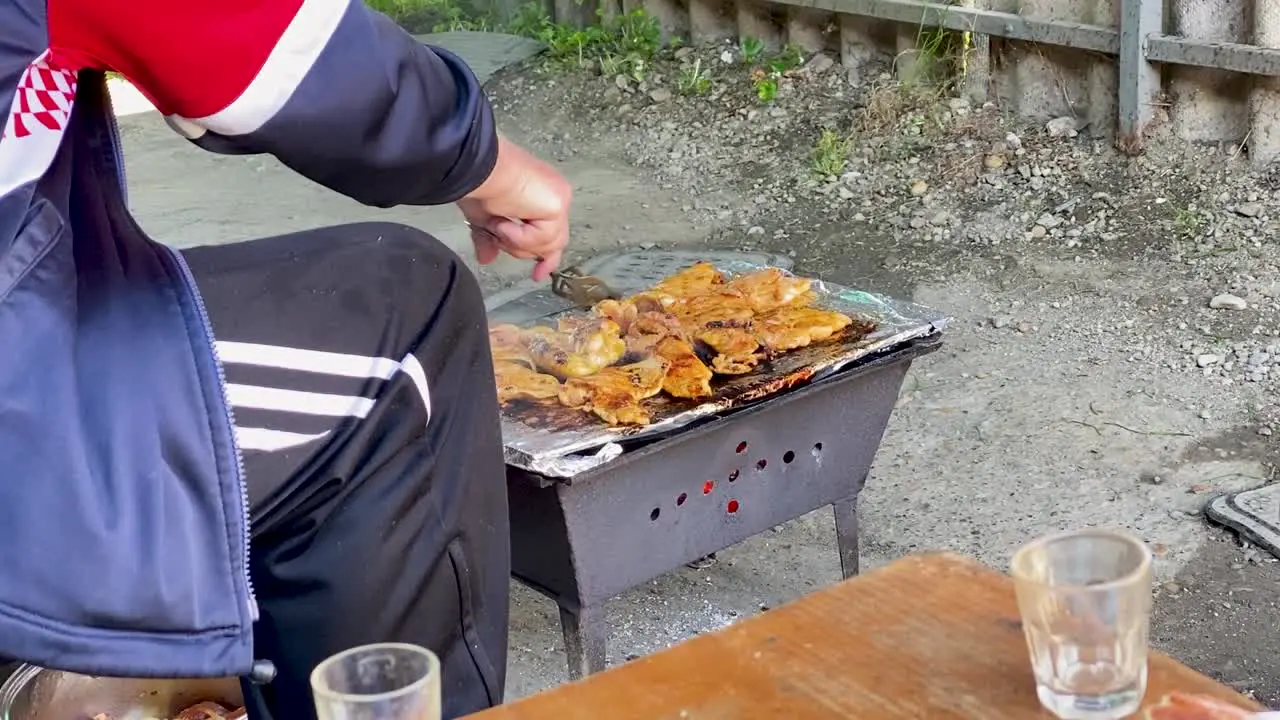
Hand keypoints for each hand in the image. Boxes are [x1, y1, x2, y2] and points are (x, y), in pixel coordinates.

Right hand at [457, 136, 571, 281]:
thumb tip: (486, 259)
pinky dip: (519, 237)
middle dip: (525, 250)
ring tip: (497, 224)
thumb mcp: (483, 218)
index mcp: (542, 194)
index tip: (537, 275)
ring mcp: (559, 199)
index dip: (546, 256)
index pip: (552, 233)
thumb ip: (491, 238)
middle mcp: (556, 195)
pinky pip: (541, 239)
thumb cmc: (477, 183)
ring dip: (516, 241)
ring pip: (547, 245)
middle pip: (553, 242)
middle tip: (499, 237)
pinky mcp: (557, 205)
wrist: (477, 168)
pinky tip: (505, 222)